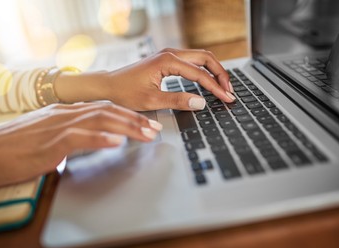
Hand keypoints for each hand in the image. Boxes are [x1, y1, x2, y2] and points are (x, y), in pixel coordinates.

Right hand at [0, 103, 161, 186]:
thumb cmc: (12, 148)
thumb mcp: (45, 136)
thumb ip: (68, 135)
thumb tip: (87, 140)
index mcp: (64, 112)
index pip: (102, 109)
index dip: (127, 114)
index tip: (145, 122)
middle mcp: (64, 115)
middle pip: (107, 112)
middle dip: (135, 119)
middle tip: (156, 128)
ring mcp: (57, 127)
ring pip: (99, 121)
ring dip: (127, 126)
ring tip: (147, 133)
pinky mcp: (50, 143)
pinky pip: (80, 138)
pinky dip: (101, 138)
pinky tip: (117, 141)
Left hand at [55, 48, 234, 110]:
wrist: (109, 85)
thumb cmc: (125, 92)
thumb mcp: (152, 100)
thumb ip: (178, 101)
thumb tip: (201, 102)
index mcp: (167, 61)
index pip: (200, 74)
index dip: (216, 88)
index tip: (227, 98)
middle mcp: (170, 54)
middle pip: (205, 58)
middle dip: (220, 74)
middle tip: (229, 91)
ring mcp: (169, 55)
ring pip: (200, 58)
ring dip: (213, 71)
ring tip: (222, 87)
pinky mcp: (167, 60)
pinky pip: (191, 62)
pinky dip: (203, 70)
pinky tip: (207, 82)